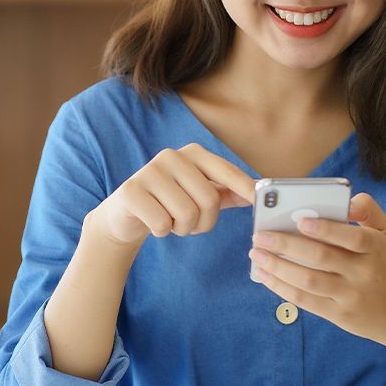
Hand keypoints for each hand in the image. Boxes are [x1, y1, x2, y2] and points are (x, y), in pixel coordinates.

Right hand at [89, 143, 255, 246]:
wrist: (126, 213)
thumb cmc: (170, 203)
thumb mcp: (200, 195)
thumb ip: (229, 192)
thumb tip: (258, 190)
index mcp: (193, 154)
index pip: (226, 171)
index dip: (245, 187)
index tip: (260, 200)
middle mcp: (172, 156)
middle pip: (209, 200)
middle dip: (204, 223)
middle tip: (192, 225)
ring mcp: (150, 171)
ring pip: (187, 214)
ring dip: (183, 229)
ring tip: (172, 222)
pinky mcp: (132, 191)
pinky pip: (163, 223)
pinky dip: (163, 231)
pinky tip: (154, 223)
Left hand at [248, 193, 385, 351]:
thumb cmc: (385, 263)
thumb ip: (366, 209)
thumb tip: (343, 200)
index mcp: (375, 247)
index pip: (350, 236)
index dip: (325, 229)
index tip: (299, 219)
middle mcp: (364, 272)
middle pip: (322, 258)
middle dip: (287, 246)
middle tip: (260, 236)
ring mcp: (351, 296)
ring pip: (309, 281)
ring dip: (278, 267)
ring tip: (256, 254)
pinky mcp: (339, 315)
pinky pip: (307, 301)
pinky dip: (282, 288)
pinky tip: (266, 276)